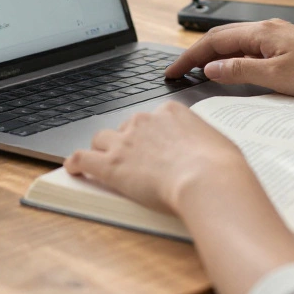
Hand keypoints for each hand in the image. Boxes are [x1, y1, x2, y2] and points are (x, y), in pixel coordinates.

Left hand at [64, 102, 253, 214]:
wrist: (207, 180)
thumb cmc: (221, 166)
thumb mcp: (219, 144)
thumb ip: (204, 142)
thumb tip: (207, 149)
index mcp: (170, 112)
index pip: (152, 118)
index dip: (151, 134)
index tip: (154, 146)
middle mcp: (144, 121)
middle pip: (126, 127)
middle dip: (128, 142)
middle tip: (136, 160)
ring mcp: (125, 142)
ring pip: (102, 139)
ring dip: (102, 149)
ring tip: (103, 161)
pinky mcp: (111, 164)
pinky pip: (83, 158)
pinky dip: (76, 162)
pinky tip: (73, 168)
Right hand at [164, 19, 293, 100]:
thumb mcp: (276, 77)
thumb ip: (239, 70)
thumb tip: (211, 67)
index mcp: (261, 32)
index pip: (213, 41)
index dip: (189, 57)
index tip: (171, 71)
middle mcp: (267, 29)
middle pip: (221, 38)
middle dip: (196, 54)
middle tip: (178, 72)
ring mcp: (277, 36)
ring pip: (235, 43)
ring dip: (214, 56)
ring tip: (197, 73)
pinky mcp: (287, 47)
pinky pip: (250, 49)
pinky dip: (232, 58)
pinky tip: (232, 71)